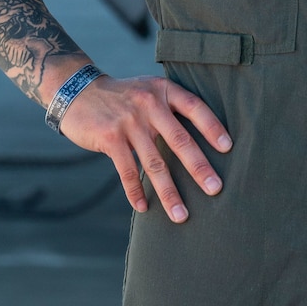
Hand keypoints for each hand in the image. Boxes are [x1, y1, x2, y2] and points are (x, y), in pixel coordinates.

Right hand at [57, 74, 231, 222]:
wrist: (78, 92)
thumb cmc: (123, 96)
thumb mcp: (149, 90)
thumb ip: (171, 107)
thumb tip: (201, 140)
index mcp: (163, 91)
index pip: (195, 108)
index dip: (212, 127)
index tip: (228, 148)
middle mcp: (149, 104)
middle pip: (180, 140)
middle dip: (199, 168)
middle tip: (216, 189)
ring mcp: (129, 122)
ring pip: (154, 163)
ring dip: (169, 193)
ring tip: (181, 215)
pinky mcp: (110, 138)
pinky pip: (127, 171)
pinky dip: (136, 192)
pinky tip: (144, 208)